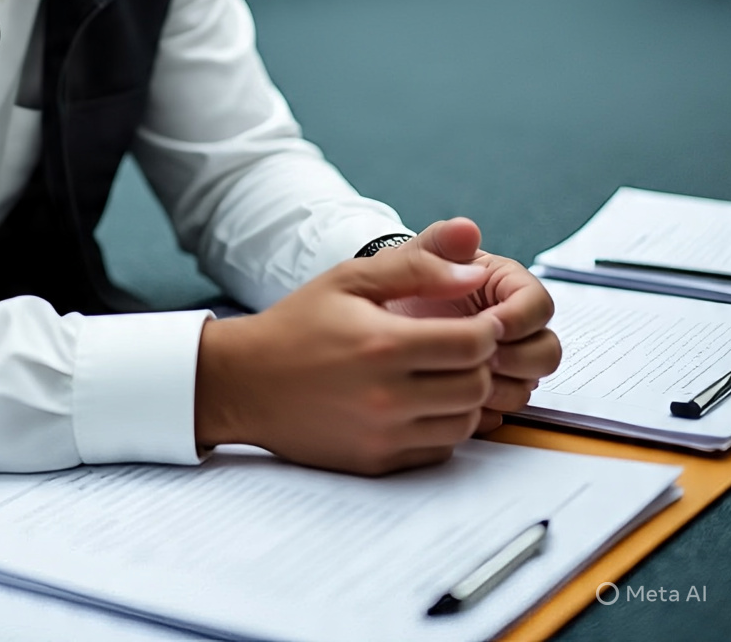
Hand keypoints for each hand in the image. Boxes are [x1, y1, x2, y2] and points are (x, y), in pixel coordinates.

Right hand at [194, 238, 502, 475]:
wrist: (245, 382)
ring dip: (463, 397)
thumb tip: (475, 273)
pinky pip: (439, 450)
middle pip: (476, 386)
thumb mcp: (349, 279)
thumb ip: (416, 268)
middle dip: (478, 363)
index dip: (486, 329)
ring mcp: (383, 435)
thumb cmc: (297, 325)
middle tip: (457, 347)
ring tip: (439, 373)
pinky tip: (418, 402)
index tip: (475, 321)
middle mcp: (387, 397)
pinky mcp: (377, 462)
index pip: (474, 344)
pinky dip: (440, 426)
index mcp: (382, 344)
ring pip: (464, 423)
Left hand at [384, 218, 560, 433]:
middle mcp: (514, 325)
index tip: (488, 325)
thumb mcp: (411, 258)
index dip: (519, 319)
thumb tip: (468, 229)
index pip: (539, 305)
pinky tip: (451, 396)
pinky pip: (503, 410)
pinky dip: (483, 408)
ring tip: (458, 376)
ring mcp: (505, 360)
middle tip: (478, 359)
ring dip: (500, 387)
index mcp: (505, 286)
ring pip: (529, 384)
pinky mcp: (490, 389)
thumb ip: (439, 243)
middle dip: (517, 359)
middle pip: (547, 351)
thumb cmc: (398, 281)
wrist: (374, 316)